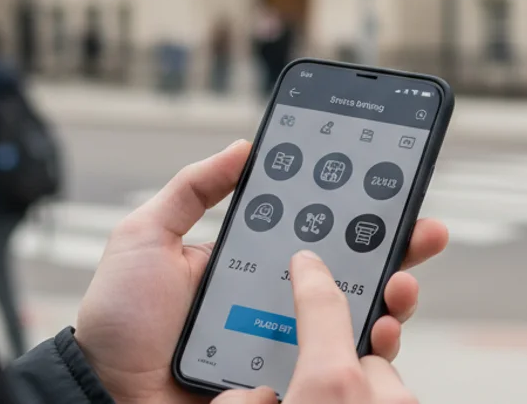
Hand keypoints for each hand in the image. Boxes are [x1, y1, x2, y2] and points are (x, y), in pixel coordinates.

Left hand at [74, 141, 447, 403]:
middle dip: (396, 253)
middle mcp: (278, 305)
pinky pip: (336, 372)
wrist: (104, 394)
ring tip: (402, 284)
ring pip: (356, 324)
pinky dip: (364, 354)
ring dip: (392, 300)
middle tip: (423, 235)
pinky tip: (377, 333)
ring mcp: (286, 347)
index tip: (394, 190)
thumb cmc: (119, 321)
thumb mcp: (145, 238)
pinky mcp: (288, 385)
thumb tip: (243, 147)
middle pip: (351, 276)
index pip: (315, 233)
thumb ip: (192, 190)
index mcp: (251, 266)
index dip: (357, 213)